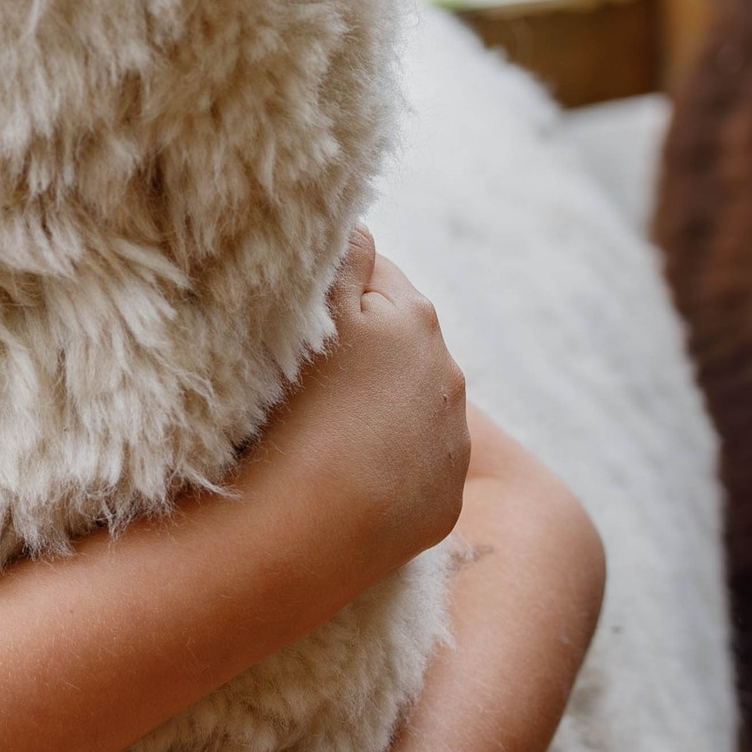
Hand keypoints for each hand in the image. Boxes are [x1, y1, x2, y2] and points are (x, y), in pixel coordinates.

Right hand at [234, 230, 468, 591]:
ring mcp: (452, 440)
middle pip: (400, 340)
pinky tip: (348, 476)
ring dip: (380, 406)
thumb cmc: (298, 409)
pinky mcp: (445, 498)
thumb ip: (343, 260)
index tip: (298, 319)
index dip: (335, 291)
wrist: (312, 528)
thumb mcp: (314, 316)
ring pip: (412, 403)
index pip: (376, 274)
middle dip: (364, 348)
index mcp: (415, 317)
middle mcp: (448, 373)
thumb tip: (362, 224)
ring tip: (325, 430)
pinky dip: (391, 463)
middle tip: (306, 376)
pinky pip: (417, 465)